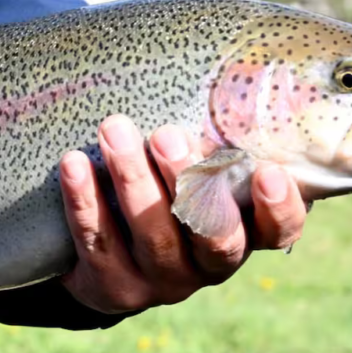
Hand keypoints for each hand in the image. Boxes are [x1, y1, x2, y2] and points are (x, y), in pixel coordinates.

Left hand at [56, 114, 308, 314]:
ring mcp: (162, 282)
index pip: (278, 231)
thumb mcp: (202, 168)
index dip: (278, 207)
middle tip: (165, 134)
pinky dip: (85, 202)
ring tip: (113, 129)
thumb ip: (221, 137)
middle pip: (212, 236)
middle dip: (188, 182)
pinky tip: (73, 163)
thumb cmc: (172, 186)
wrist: (111, 253)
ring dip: (132, 180)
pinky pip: (98, 245)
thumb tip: (232, 64)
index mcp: (245, 233)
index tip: (268, 171)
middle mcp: (210, 265)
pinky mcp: (114, 288)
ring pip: (153, 237)